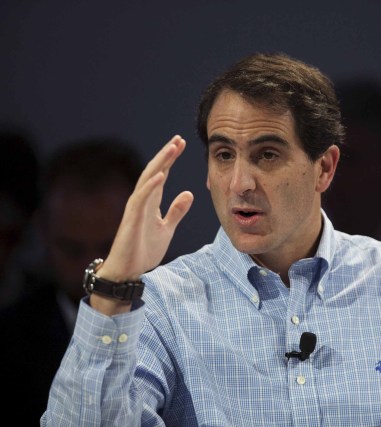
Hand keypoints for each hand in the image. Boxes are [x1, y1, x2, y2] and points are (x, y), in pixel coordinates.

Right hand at [92, 136, 193, 313]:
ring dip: (160, 163)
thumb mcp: (167, 229)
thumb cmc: (143, 250)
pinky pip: (142, 198)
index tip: (181, 143)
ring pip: (148, 179)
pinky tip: (162, 174)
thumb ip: (176, 211)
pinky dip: (151, 185)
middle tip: (179, 138)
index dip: (171, 159)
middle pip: (155, 171)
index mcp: (151, 202)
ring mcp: (136, 208)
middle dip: (167, 155)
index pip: (162, 174)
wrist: (128, 271)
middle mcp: (142, 201)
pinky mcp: (132, 219)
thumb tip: (188, 193)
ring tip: (172, 148)